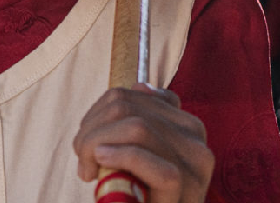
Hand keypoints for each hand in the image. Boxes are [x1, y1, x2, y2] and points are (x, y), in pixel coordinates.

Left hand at [73, 85, 212, 202]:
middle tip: (83, 158)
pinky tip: (101, 165)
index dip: (100, 111)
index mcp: (188, 128)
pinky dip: (116, 156)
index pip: (135, 96)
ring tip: (89, 168)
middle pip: (129, 108)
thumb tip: (139, 86)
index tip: (88, 138)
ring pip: (135, 127)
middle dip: (93, 129)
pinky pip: (142, 156)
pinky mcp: (182, 184)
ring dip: (97, 143)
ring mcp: (193, 163)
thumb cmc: (143, 195)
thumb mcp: (142, 154)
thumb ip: (143, 122)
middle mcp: (196, 141)